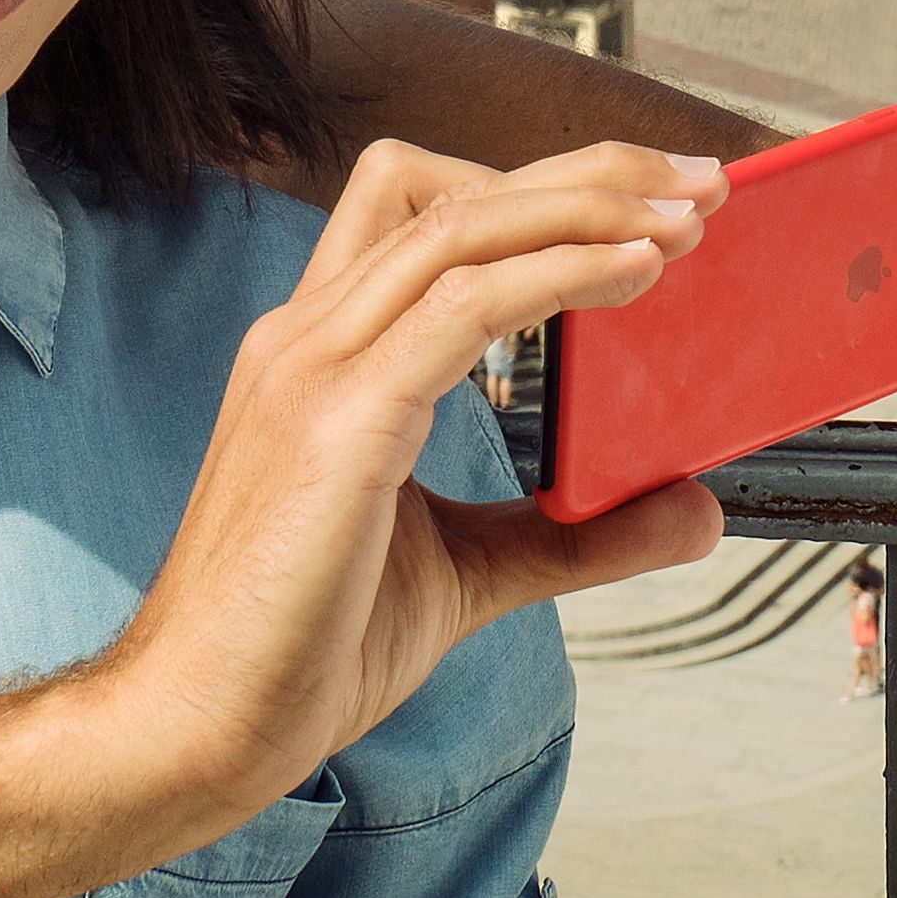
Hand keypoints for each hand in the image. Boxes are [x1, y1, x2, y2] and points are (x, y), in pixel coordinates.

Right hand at [91, 142, 722, 842]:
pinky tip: (635, 275)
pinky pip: (464, 308)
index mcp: (321, 356)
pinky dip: (560, 273)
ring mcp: (312, 370)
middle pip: (448, 190)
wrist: (199, 726)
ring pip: (459, 225)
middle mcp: (307, 339)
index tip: (650, 200)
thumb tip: (693, 510)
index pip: (423, 212)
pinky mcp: (336, 422)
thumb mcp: (466, 570)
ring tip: (685, 219)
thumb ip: (572, 534)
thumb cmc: (300, 648)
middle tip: (697, 182)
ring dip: (588, 207)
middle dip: (584, 171)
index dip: (539, 188)